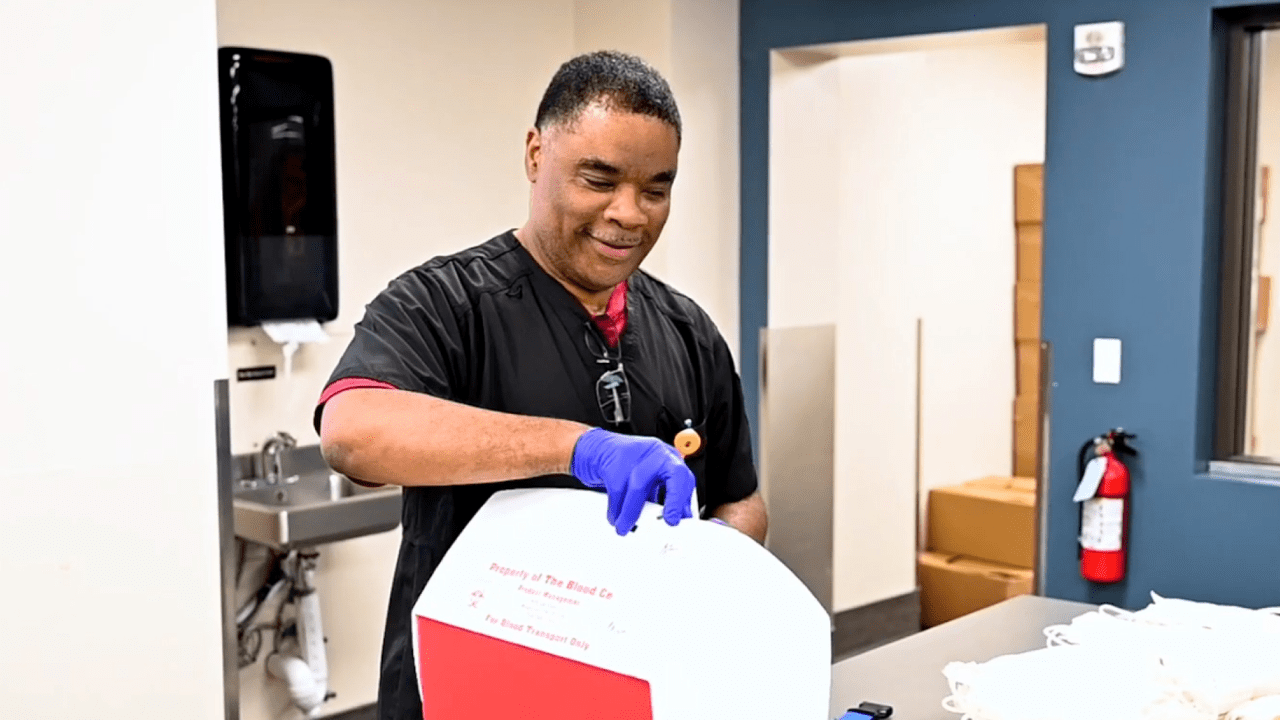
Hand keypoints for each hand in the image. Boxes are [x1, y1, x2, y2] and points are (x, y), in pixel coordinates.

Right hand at [570, 428, 695, 534]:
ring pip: (639, 486)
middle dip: (673, 500)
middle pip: (673, 474)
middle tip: (667, 522)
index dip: (683, 500)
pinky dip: (615, 508)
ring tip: (626, 527)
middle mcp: (656, 453)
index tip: (677, 520)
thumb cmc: (624, 466)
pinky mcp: (615, 460)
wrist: (596, 449)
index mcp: (667, 458)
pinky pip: (618, 489)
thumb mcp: (648, 480)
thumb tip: (676, 518)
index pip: (684, 477)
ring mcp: (636, 454)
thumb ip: (663, 496)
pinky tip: (614, 516)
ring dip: (631, 513)